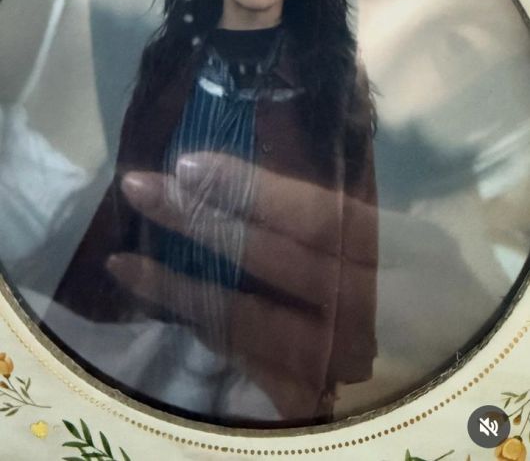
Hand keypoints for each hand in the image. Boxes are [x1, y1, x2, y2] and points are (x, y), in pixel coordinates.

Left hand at [106, 152, 376, 418]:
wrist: (401, 348)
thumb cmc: (378, 272)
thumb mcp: (360, 227)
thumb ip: (316, 199)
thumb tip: (253, 147)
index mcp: (385, 251)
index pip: (312, 216)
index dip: (249, 190)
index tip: (189, 164)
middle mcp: (361, 307)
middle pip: (271, 261)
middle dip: (199, 221)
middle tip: (140, 188)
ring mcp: (332, 358)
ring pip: (245, 318)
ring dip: (177, 285)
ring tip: (122, 261)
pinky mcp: (305, 392)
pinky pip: (238, 355)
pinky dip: (195, 322)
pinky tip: (154, 298)